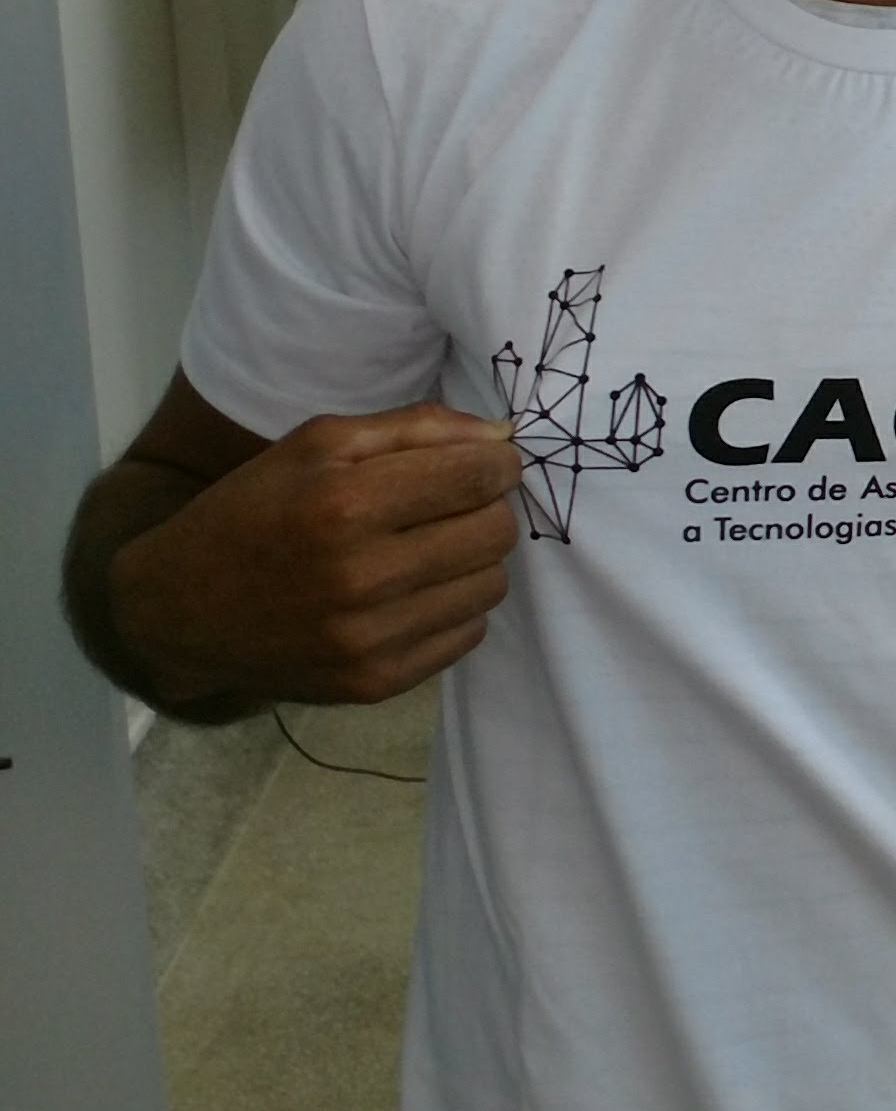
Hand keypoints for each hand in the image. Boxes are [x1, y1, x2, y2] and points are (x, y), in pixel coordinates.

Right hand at [113, 404, 521, 710]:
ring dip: (474, 560)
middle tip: (452, 505)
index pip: (479, 477)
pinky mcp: (373, 683)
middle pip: (496, 532)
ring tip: (426, 549)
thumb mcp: (315, 443)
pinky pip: (468, 635)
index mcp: (343, 504)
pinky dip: (453, 607)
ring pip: (491, 586)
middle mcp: (360, 578)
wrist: (178, 612)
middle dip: (488, 508)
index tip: (483, 463)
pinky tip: (410, 592)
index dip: (496, 463)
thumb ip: (414, 427)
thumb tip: (502, 436)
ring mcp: (367, 640)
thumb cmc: (251, 511)